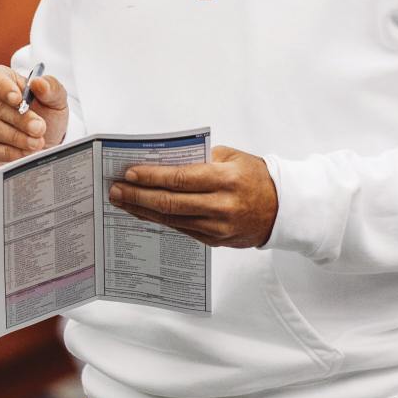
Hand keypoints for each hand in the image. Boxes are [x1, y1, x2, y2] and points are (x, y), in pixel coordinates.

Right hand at [0, 65, 68, 167]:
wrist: (43, 141)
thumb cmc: (45, 114)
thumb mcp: (55, 100)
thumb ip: (51, 88)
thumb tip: (39, 83)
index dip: (4, 88)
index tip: (19, 100)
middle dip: (19, 119)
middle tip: (39, 128)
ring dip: (16, 137)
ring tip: (36, 143)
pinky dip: (8, 152)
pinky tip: (24, 153)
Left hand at [108, 146, 279, 247]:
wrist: (282, 209)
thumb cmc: (256, 177)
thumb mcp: (232, 157)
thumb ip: (200, 159)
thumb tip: (163, 163)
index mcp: (226, 179)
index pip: (181, 178)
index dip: (152, 177)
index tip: (130, 173)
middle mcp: (221, 206)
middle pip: (170, 203)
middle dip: (138, 196)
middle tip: (115, 190)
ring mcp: (217, 227)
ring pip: (172, 220)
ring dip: (143, 211)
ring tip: (122, 201)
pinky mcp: (214, 240)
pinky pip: (181, 229)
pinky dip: (159, 221)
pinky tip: (144, 213)